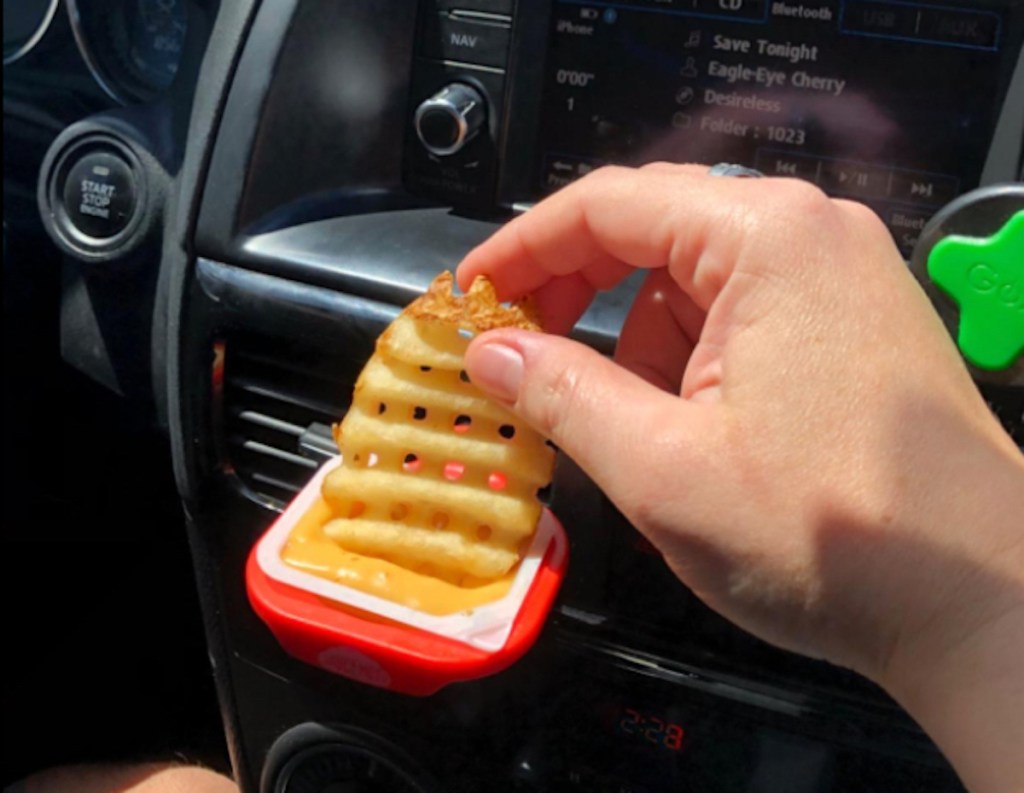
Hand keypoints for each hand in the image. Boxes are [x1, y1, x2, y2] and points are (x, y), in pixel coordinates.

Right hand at [456, 164, 1023, 792]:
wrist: (979, 605)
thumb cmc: (829, 535)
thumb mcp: (662, 469)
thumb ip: (561, 394)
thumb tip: (490, 352)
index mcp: (766, 237)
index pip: (606, 205)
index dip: (520, 249)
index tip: (466, 297)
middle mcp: (811, 234)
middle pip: (651, 234)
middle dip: (576, 298)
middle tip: (518, 358)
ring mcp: (840, 278)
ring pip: (692, 286)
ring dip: (637, 348)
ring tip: (631, 434)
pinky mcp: (852, 327)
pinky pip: (740, 320)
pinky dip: (690, 366)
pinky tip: (689, 435)